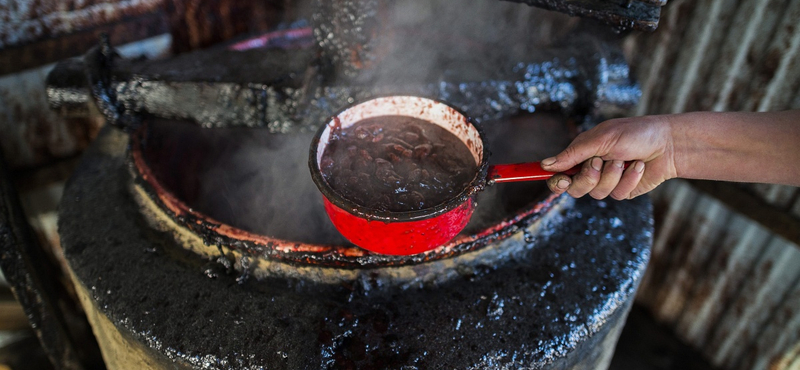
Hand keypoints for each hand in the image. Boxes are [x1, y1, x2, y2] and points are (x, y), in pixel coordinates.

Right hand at [542, 115, 678, 199]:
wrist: (668, 143)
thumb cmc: (634, 133)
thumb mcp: (601, 139)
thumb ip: (572, 154)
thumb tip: (545, 165)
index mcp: (581, 155)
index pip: (559, 174)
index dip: (556, 181)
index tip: (561, 181)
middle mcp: (591, 170)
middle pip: (575, 189)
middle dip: (588, 177)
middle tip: (599, 162)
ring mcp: (607, 182)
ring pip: (597, 193)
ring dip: (612, 175)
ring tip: (625, 159)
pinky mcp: (623, 190)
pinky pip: (618, 193)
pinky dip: (629, 179)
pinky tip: (638, 166)